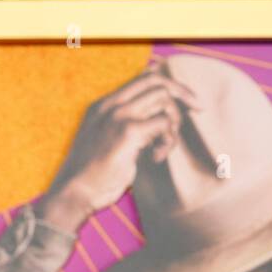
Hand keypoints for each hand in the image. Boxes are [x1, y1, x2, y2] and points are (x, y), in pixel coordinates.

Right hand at [37, 57, 199, 231]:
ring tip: (162, 149)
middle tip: (198, 110)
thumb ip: (126, 128)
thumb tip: (157, 122)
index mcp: (103, 105)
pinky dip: (168, 141)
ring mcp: (119, 116)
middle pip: (158, 81)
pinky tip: (156, 158)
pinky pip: (164, 124)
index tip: (185, 99)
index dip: (169, 83)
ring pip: (164, 100)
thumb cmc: (91, 176)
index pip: (143, 77)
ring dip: (173, 124)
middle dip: (184, 94)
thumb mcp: (105, 143)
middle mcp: (111, 105)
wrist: (73, 194)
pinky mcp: (128, 132)